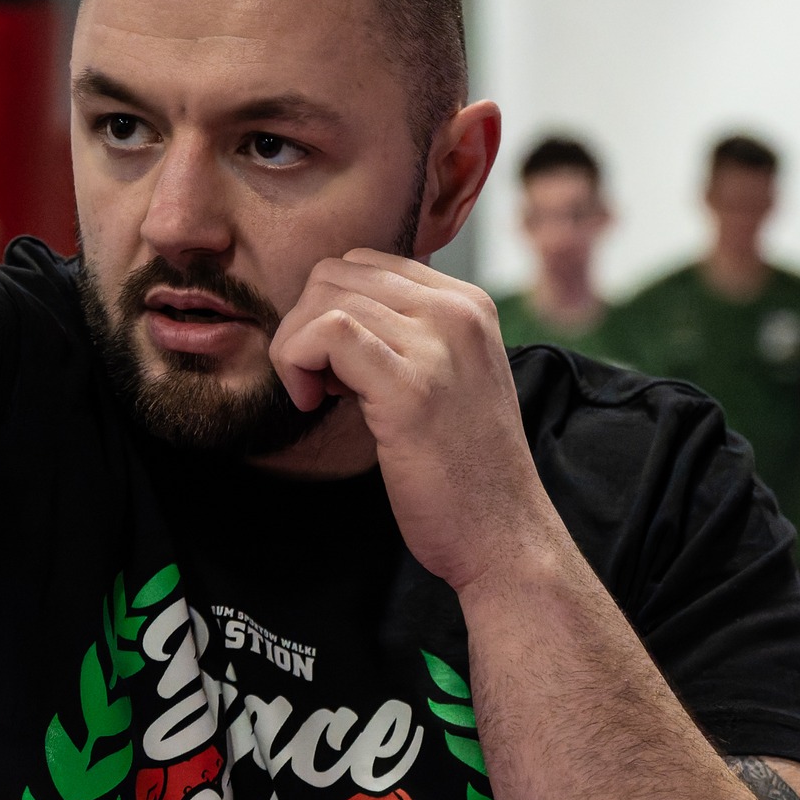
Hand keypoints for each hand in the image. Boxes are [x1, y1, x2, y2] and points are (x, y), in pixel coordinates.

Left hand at [270, 248, 566, 591]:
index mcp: (468, 304)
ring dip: (295, 348)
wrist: (504, 536)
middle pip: (336, 273)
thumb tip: (327, 316)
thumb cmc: (463, 471)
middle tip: (320, 382)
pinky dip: (296, 362)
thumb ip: (403, 337)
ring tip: (318, 395)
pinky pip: (327, 333)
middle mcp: (458, 312)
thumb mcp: (445, 379)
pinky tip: (312, 402)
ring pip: (325, 299)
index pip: (366, 263)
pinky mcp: (410, 387)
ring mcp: (438, 345)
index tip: (335, 364)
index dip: (330, 308)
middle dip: (305, 324)